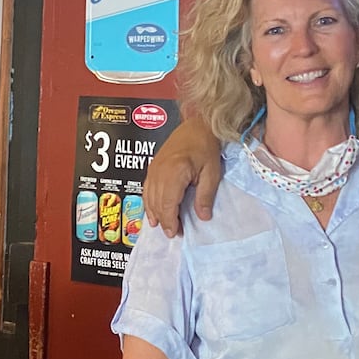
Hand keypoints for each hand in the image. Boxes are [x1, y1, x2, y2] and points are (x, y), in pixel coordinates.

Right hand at [143, 119, 222, 236]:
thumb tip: (203, 216)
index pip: (167, 203)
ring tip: (164, 225)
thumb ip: (205, 195)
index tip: (175, 233)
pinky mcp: (153, 166)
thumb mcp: (212, 172)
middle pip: (156, 203)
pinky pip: (146, 189)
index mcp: (175, 172)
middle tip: (173, 233)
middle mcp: (160, 171)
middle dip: (164, 220)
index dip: (170, 221)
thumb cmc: (206, 146)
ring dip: (155, 213)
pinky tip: (153, 212)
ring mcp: (154, 168)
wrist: (197, 125)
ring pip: (149, 197)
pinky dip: (148, 202)